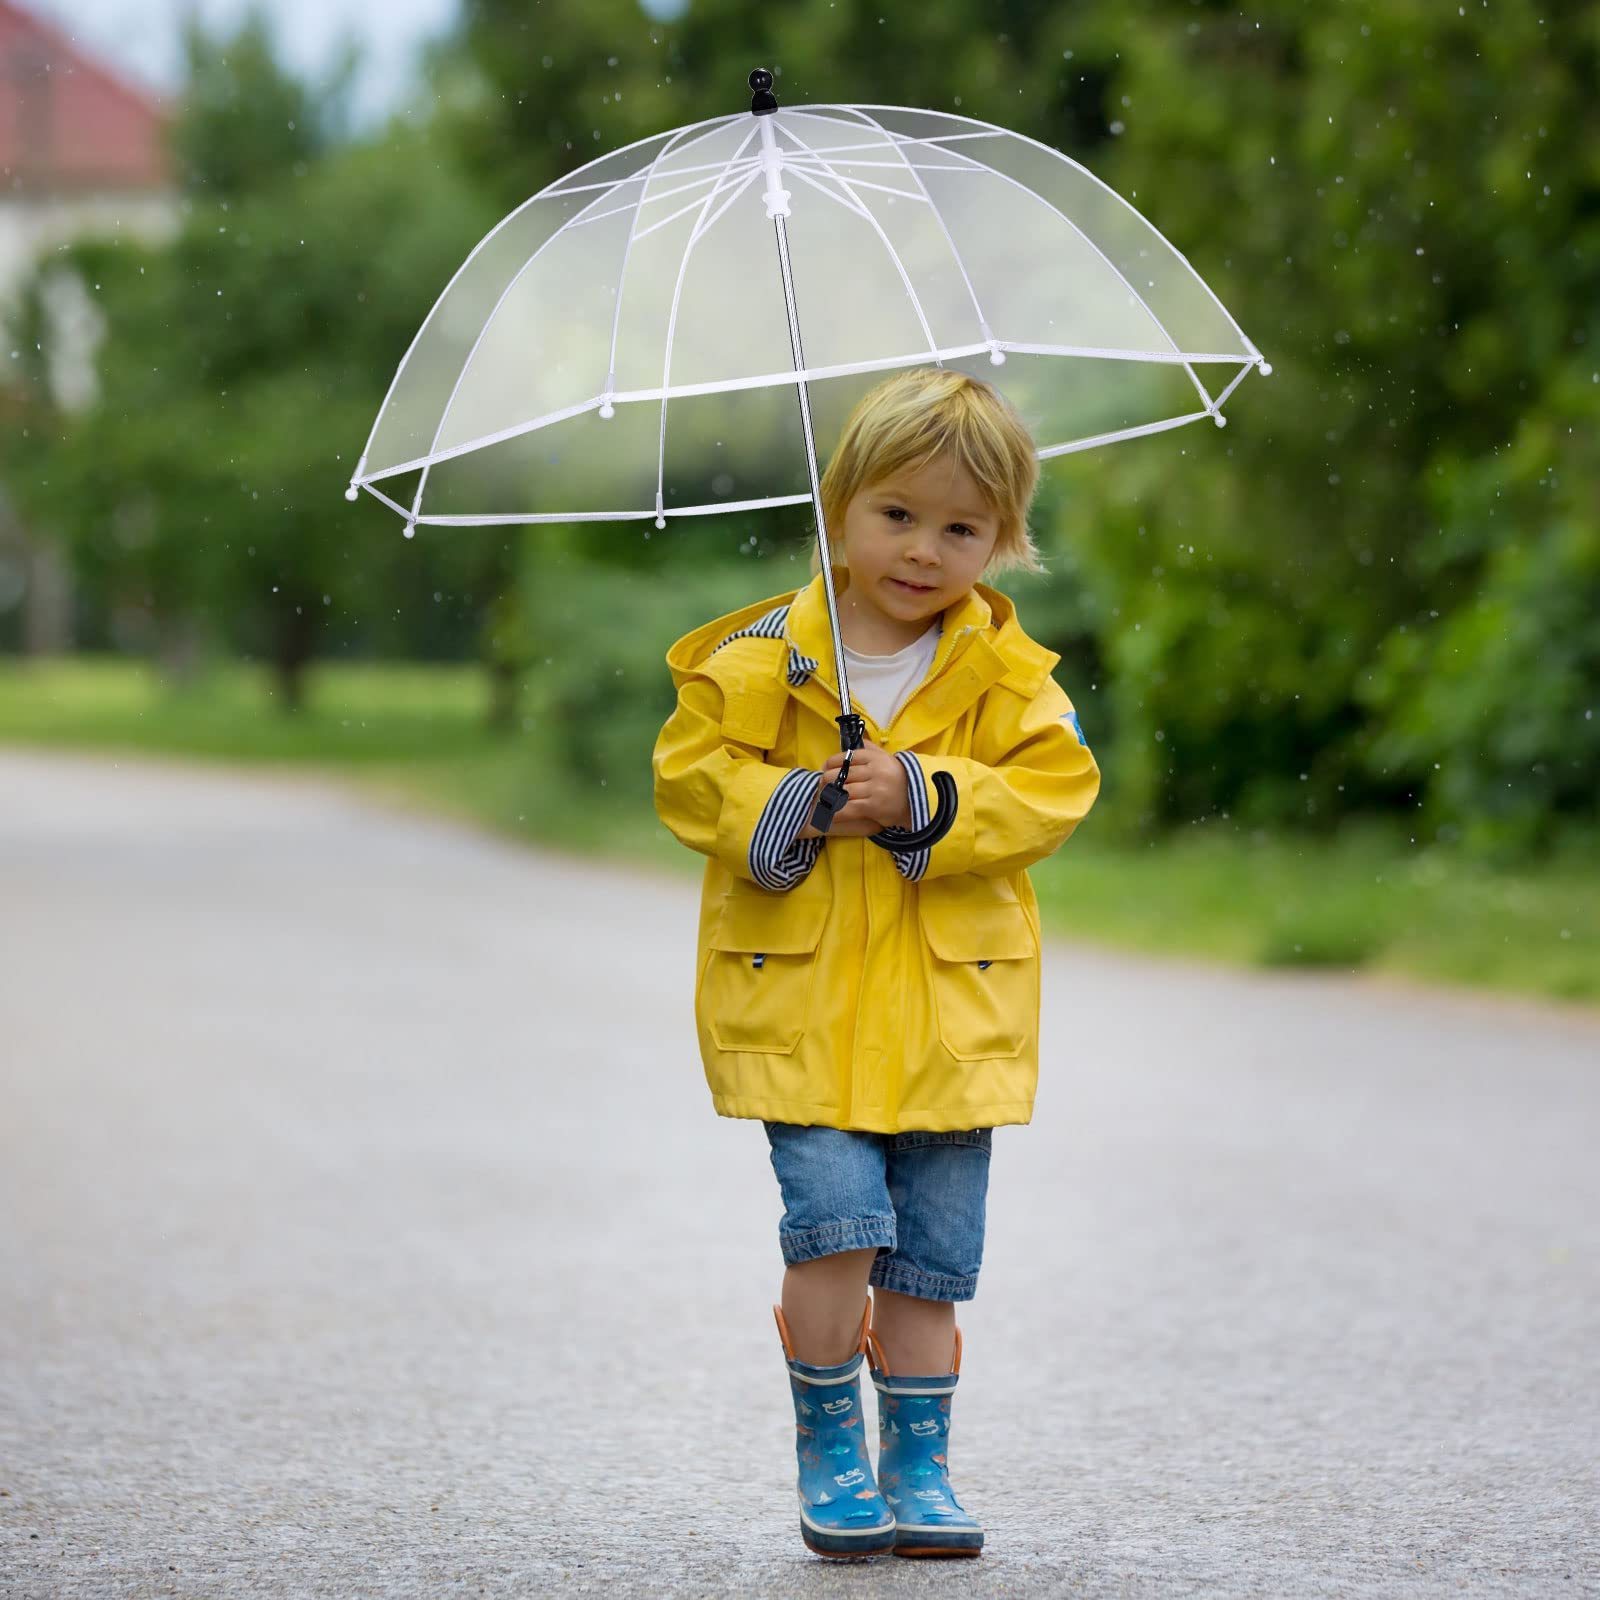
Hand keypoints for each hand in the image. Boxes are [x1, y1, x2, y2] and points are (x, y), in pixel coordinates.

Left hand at [794, 742, 912, 838]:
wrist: (917, 801)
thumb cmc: (898, 779)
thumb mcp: (888, 759)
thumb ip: (871, 749)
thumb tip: (854, 741)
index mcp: (876, 758)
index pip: (847, 757)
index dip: (831, 763)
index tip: (825, 768)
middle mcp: (875, 771)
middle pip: (841, 774)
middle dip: (827, 781)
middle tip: (823, 785)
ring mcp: (875, 789)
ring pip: (843, 791)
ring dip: (830, 797)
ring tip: (824, 799)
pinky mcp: (874, 806)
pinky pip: (849, 808)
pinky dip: (837, 811)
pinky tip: (830, 813)